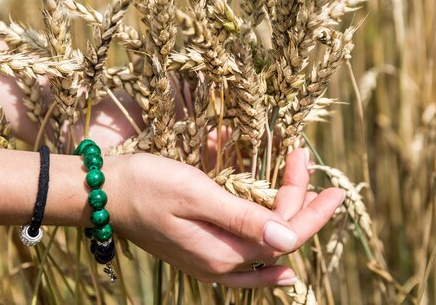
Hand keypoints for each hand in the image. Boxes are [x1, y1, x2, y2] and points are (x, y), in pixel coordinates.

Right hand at [104, 148, 343, 287]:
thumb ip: (243, 219)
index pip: (285, 233)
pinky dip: (267, 258)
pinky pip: (244, 263)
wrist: (104, 193)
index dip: (312, 208)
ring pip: (265, 249)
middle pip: (278, 238)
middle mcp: (221, 262)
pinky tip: (282, 266)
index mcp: (224, 250)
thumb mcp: (196, 195)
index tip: (330, 180)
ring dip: (288, 220)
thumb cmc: (147, 186)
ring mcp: (210, 260)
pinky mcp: (200, 251)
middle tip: (312, 168)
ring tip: (309, 194)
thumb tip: (290, 241)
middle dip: (303, 205)